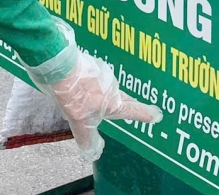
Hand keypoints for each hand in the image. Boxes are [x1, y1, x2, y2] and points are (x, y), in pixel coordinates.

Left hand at [28, 46, 162, 161]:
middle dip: (130, 104)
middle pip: (124, 98)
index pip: (134, 111)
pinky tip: (82, 84)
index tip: (158, 115)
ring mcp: (103, 73)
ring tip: (98, 98)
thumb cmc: (73, 95)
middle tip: (137, 107)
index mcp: (113, 103)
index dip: (145, 114)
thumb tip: (93, 154)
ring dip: (105, 92)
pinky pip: (96, 76)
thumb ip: (88, 138)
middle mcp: (113, 87)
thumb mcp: (79, 123)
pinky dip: (92, 82)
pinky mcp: (91, 64)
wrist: (60, 67)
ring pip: (108, 86)